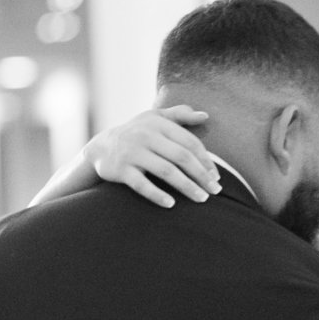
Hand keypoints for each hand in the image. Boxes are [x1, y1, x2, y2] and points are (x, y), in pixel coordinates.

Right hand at [88, 106, 217, 208]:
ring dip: (187, 186)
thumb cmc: (137, 133)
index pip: (189, 142)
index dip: (206, 160)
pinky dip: (157, 195)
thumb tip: (205, 116)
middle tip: (215, 191)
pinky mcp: (120, 169)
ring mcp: (132, 152)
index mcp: (158, 124)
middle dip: (201, 175)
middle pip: (181, 157)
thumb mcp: (155, 118)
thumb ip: (179, 115)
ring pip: (166, 171)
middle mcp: (145, 136)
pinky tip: (171, 204)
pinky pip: (142, 184)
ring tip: (201, 199)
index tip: (217, 177)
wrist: (101, 147)